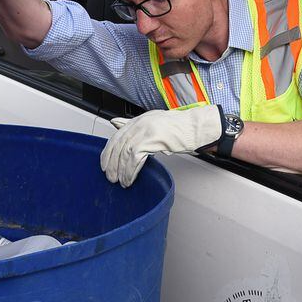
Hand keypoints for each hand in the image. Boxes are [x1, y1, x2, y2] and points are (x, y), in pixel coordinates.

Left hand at [100, 105, 222, 186]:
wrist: (196, 127)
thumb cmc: (179, 128)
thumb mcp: (153, 123)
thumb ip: (134, 125)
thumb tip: (115, 123)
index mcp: (138, 120)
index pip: (116, 136)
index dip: (108, 152)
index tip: (104, 164)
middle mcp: (139, 123)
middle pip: (118, 145)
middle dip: (111, 163)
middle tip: (110, 177)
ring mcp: (145, 131)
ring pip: (124, 153)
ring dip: (120, 170)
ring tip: (121, 181)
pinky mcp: (152, 139)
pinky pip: (135, 159)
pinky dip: (130, 171)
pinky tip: (130, 179)